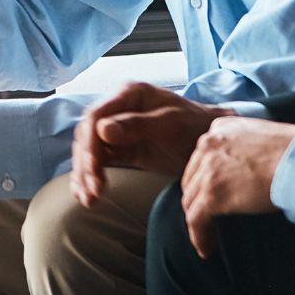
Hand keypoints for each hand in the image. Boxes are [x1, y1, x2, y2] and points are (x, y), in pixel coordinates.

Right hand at [70, 82, 231, 206]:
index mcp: (129, 94)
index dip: (90, 143)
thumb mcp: (170, 124)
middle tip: (95, 191)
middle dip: (86, 164)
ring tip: (90, 200)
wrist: (210, 142)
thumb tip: (102, 130)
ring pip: (89, 151)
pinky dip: (89, 178)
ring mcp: (117, 129)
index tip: (95, 168)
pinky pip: (98, 162)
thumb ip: (137, 125)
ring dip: (84, 175)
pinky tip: (86, 196)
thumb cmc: (194, 125)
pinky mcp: (120, 149)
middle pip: (87, 135)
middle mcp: (118, 108)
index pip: (95, 116)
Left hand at [180, 116, 294, 258]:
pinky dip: (198, 236)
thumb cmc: (292, 151)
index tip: (210, 195)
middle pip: (193, 179)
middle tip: (206, 219)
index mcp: (220, 128)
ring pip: (191, 201)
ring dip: (197, 221)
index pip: (202, 158)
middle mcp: (208, 145)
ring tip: (206, 237)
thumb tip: (246, 172)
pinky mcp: (212, 194)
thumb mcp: (260, 136)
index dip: (204, 179)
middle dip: (197, 200)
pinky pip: (195, 220)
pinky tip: (206, 248)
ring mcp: (208, 169)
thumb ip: (244, 148)